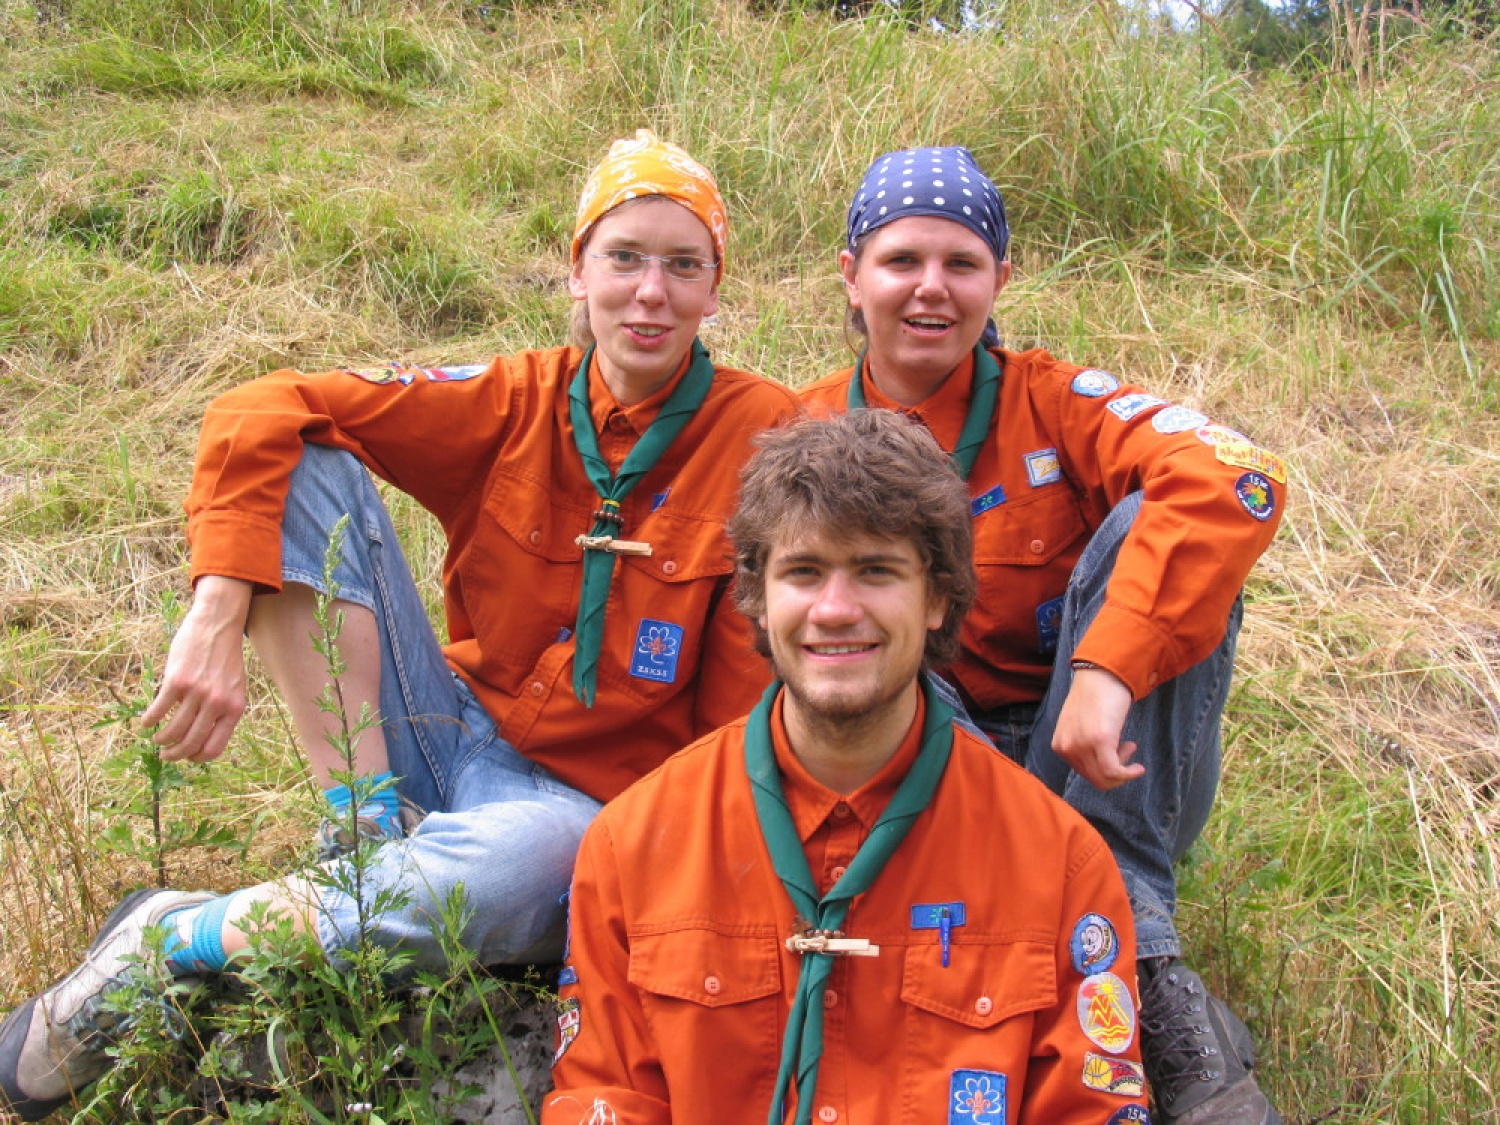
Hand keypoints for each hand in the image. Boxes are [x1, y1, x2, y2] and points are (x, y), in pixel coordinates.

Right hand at [140, 576, 252, 763]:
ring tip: (156, 738)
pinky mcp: (177, 681)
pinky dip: (149, 720)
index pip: (214, 748)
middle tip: (165, 755)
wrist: (218, 625)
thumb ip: (224, 710)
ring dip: (161, 739)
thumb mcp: (235, 687)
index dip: (197, 757)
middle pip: (191, 743)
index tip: (187, 756)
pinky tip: (145, 721)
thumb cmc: (225, 658)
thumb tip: (205, 738)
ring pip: (173, 730)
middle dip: (175, 754)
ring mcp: (197, 693)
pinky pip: (158, 710)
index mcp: (234, 708)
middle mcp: (217, 703)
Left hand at [1050, 666, 1145, 790]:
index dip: (1104, 768)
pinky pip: (1113, 772)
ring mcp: (1081, 744)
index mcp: (1060, 744)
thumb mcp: (1082, 725)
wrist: (1103, 671)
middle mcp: (1066, 747)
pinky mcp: (1099, 740)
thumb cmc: (1097, 695)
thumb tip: (1101, 765)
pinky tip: (1139, 767)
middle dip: (1115, 772)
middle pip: (1094, 779)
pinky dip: (1128, 774)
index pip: (1083, 773)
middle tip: (1127, 749)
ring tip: (1130, 746)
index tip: (1118, 751)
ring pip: (1104, 779)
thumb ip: (1084, 744)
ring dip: (1122, 770)